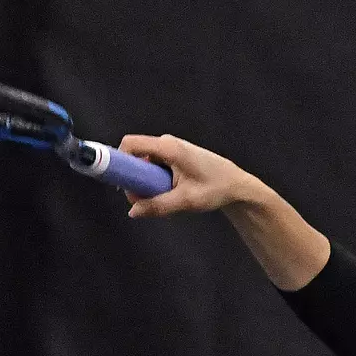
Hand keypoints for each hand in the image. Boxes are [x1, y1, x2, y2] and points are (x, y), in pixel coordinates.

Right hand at [120, 134, 270, 217]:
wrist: (238, 185)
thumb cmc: (216, 189)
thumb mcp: (186, 201)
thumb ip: (158, 206)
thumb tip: (133, 212)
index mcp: (169, 148)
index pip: (131, 144)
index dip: (118, 159)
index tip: (117, 182)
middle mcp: (168, 144)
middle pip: (135, 157)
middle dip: (134, 180)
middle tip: (145, 200)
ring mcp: (171, 149)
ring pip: (145, 165)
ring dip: (146, 183)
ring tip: (165, 198)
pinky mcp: (175, 157)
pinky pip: (154, 167)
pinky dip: (155, 181)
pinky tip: (170, 194)